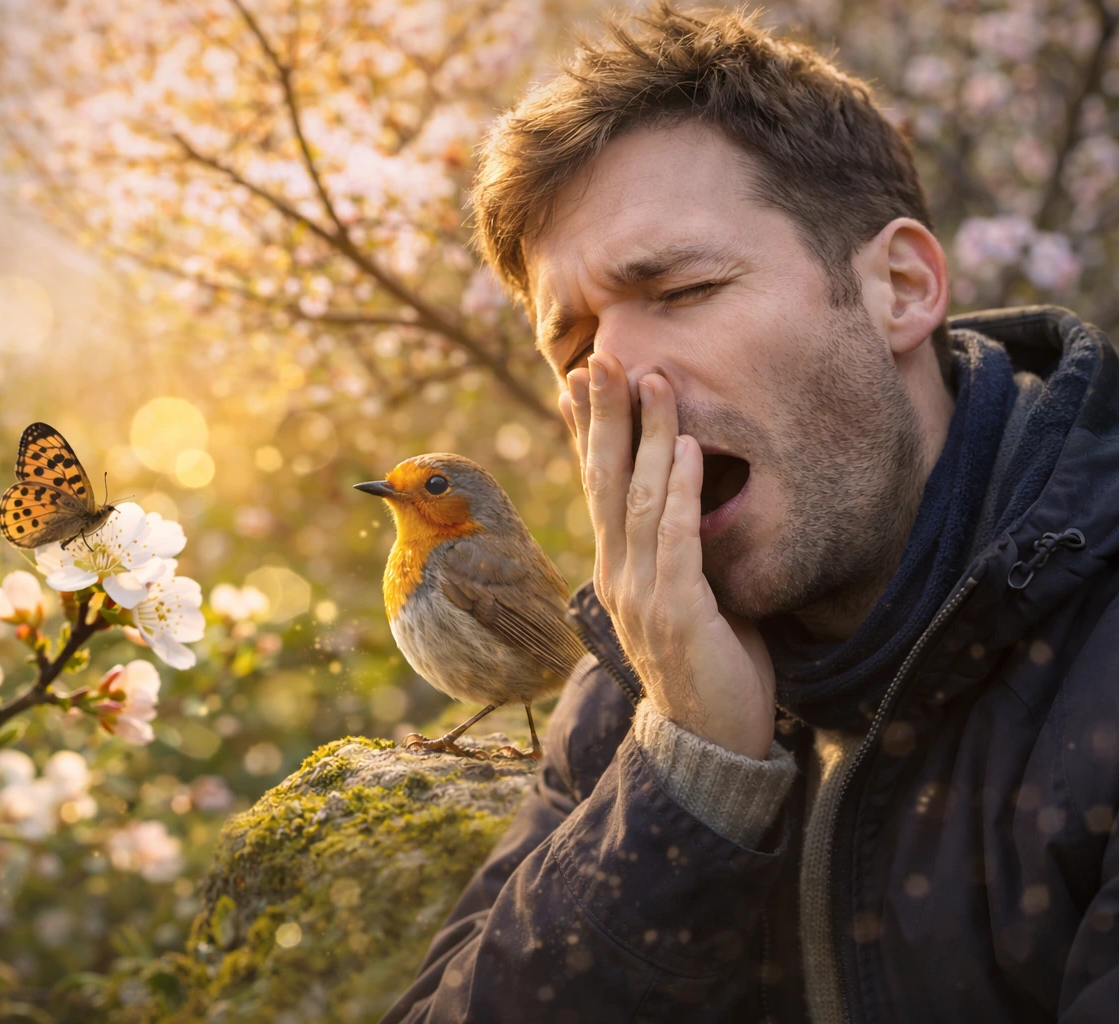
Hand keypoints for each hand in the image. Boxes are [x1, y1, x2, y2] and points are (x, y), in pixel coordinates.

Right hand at [562, 353, 775, 759]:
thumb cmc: (708, 666)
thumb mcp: (685, 597)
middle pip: (603, 480)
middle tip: (599, 357)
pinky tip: (688, 445)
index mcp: (615, 569)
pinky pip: (677, 537)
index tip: (579, 379)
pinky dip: (681, 488)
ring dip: (647, 434)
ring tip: (652, 379)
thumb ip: (678, 552)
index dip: (587, 431)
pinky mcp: (676, 610)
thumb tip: (689, 502)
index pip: (596, 486)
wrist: (710, 743)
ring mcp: (641, 593)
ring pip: (638, 497)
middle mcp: (617, 574)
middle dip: (603, 415)